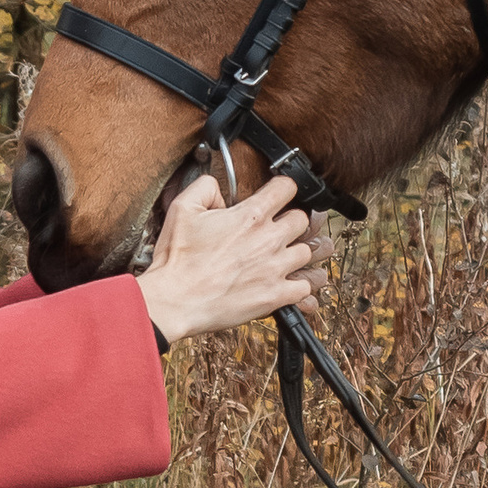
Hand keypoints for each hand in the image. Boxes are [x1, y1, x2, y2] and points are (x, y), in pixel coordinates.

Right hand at [136, 170, 325, 346]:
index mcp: (250, 216)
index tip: (281, 194)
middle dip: (296, 221)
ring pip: (312, 252)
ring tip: (299, 254)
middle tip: (288, 227)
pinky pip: (306, 287)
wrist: (175, 300)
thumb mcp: (182, 208)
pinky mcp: (275, 296)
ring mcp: (275, 268)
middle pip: (304, 220)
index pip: (287, 187)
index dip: (285, 187)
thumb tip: (220, 188)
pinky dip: (304, 285)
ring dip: (307, 251)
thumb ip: (205, 187)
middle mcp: (268, 239)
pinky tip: (296, 284)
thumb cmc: (177, 259)